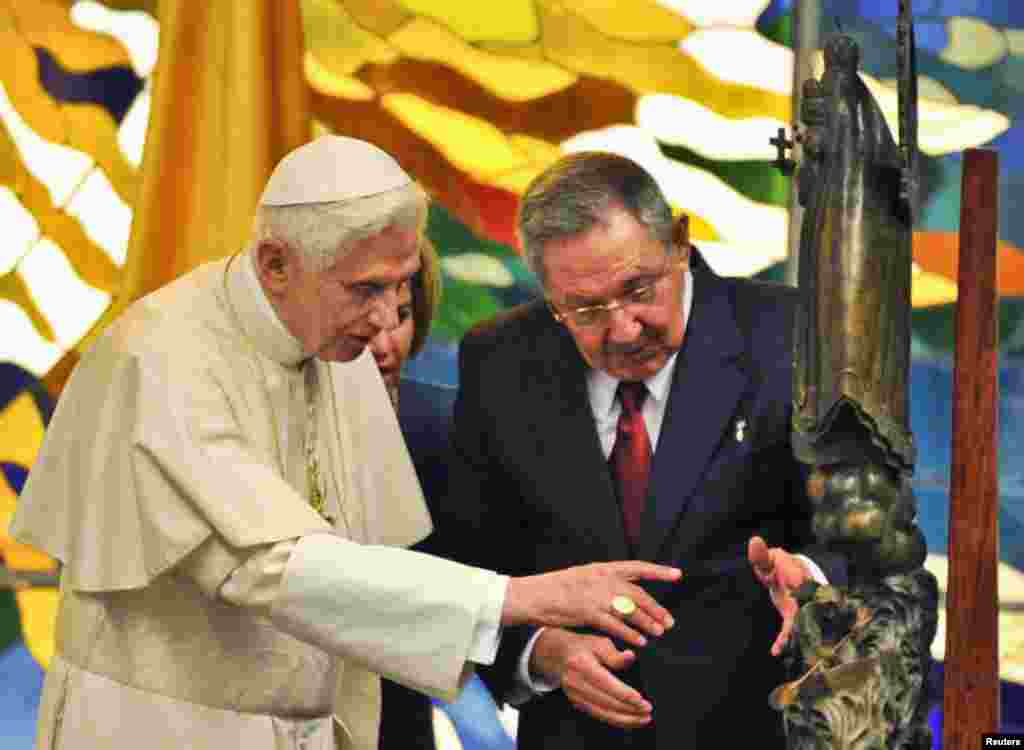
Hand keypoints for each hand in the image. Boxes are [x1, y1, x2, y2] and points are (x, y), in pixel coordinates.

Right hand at [503, 561, 679, 646]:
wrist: (532, 595)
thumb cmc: (555, 588)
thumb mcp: (582, 576)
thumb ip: (602, 581)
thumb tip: (623, 588)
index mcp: (601, 567)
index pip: (636, 567)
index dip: (658, 571)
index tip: (677, 575)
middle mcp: (601, 578)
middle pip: (637, 593)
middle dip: (656, 608)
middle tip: (669, 621)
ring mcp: (595, 595)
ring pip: (630, 610)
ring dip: (647, 623)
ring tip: (658, 633)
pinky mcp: (588, 612)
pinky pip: (615, 625)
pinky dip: (630, 634)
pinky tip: (639, 642)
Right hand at [531, 628, 651, 728]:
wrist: (558, 655)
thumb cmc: (582, 646)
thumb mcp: (599, 642)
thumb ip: (615, 653)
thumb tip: (630, 657)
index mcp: (582, 665)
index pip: (607, 684)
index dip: (625, 695)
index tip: (642, 700)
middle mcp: (576, 683)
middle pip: (607, 702)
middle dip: (630, 709)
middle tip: (648, 710)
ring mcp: (575, 696)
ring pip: (604, 713)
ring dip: (626, 719)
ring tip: (644, 718)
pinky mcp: (578, 703)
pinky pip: (600, 715)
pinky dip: (616, 720)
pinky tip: (630, 719)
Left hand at [748, 536, 810, 655]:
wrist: (787, 573)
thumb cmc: (776, 564)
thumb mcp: (768, 559)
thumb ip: (761, 554)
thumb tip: (754, 540)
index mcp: (800, 577)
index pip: (803, 584)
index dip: (801, 587)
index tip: (799, 592)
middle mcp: (804, 594)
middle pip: (808, 609)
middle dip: (805, 620)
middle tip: (797, 631)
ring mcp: (800, 607)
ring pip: (801, 623)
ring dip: (795, 636)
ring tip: (782, 648)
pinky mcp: (792, 616)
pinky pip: (789, 629)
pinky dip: (782, 640)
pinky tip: (774, 651)